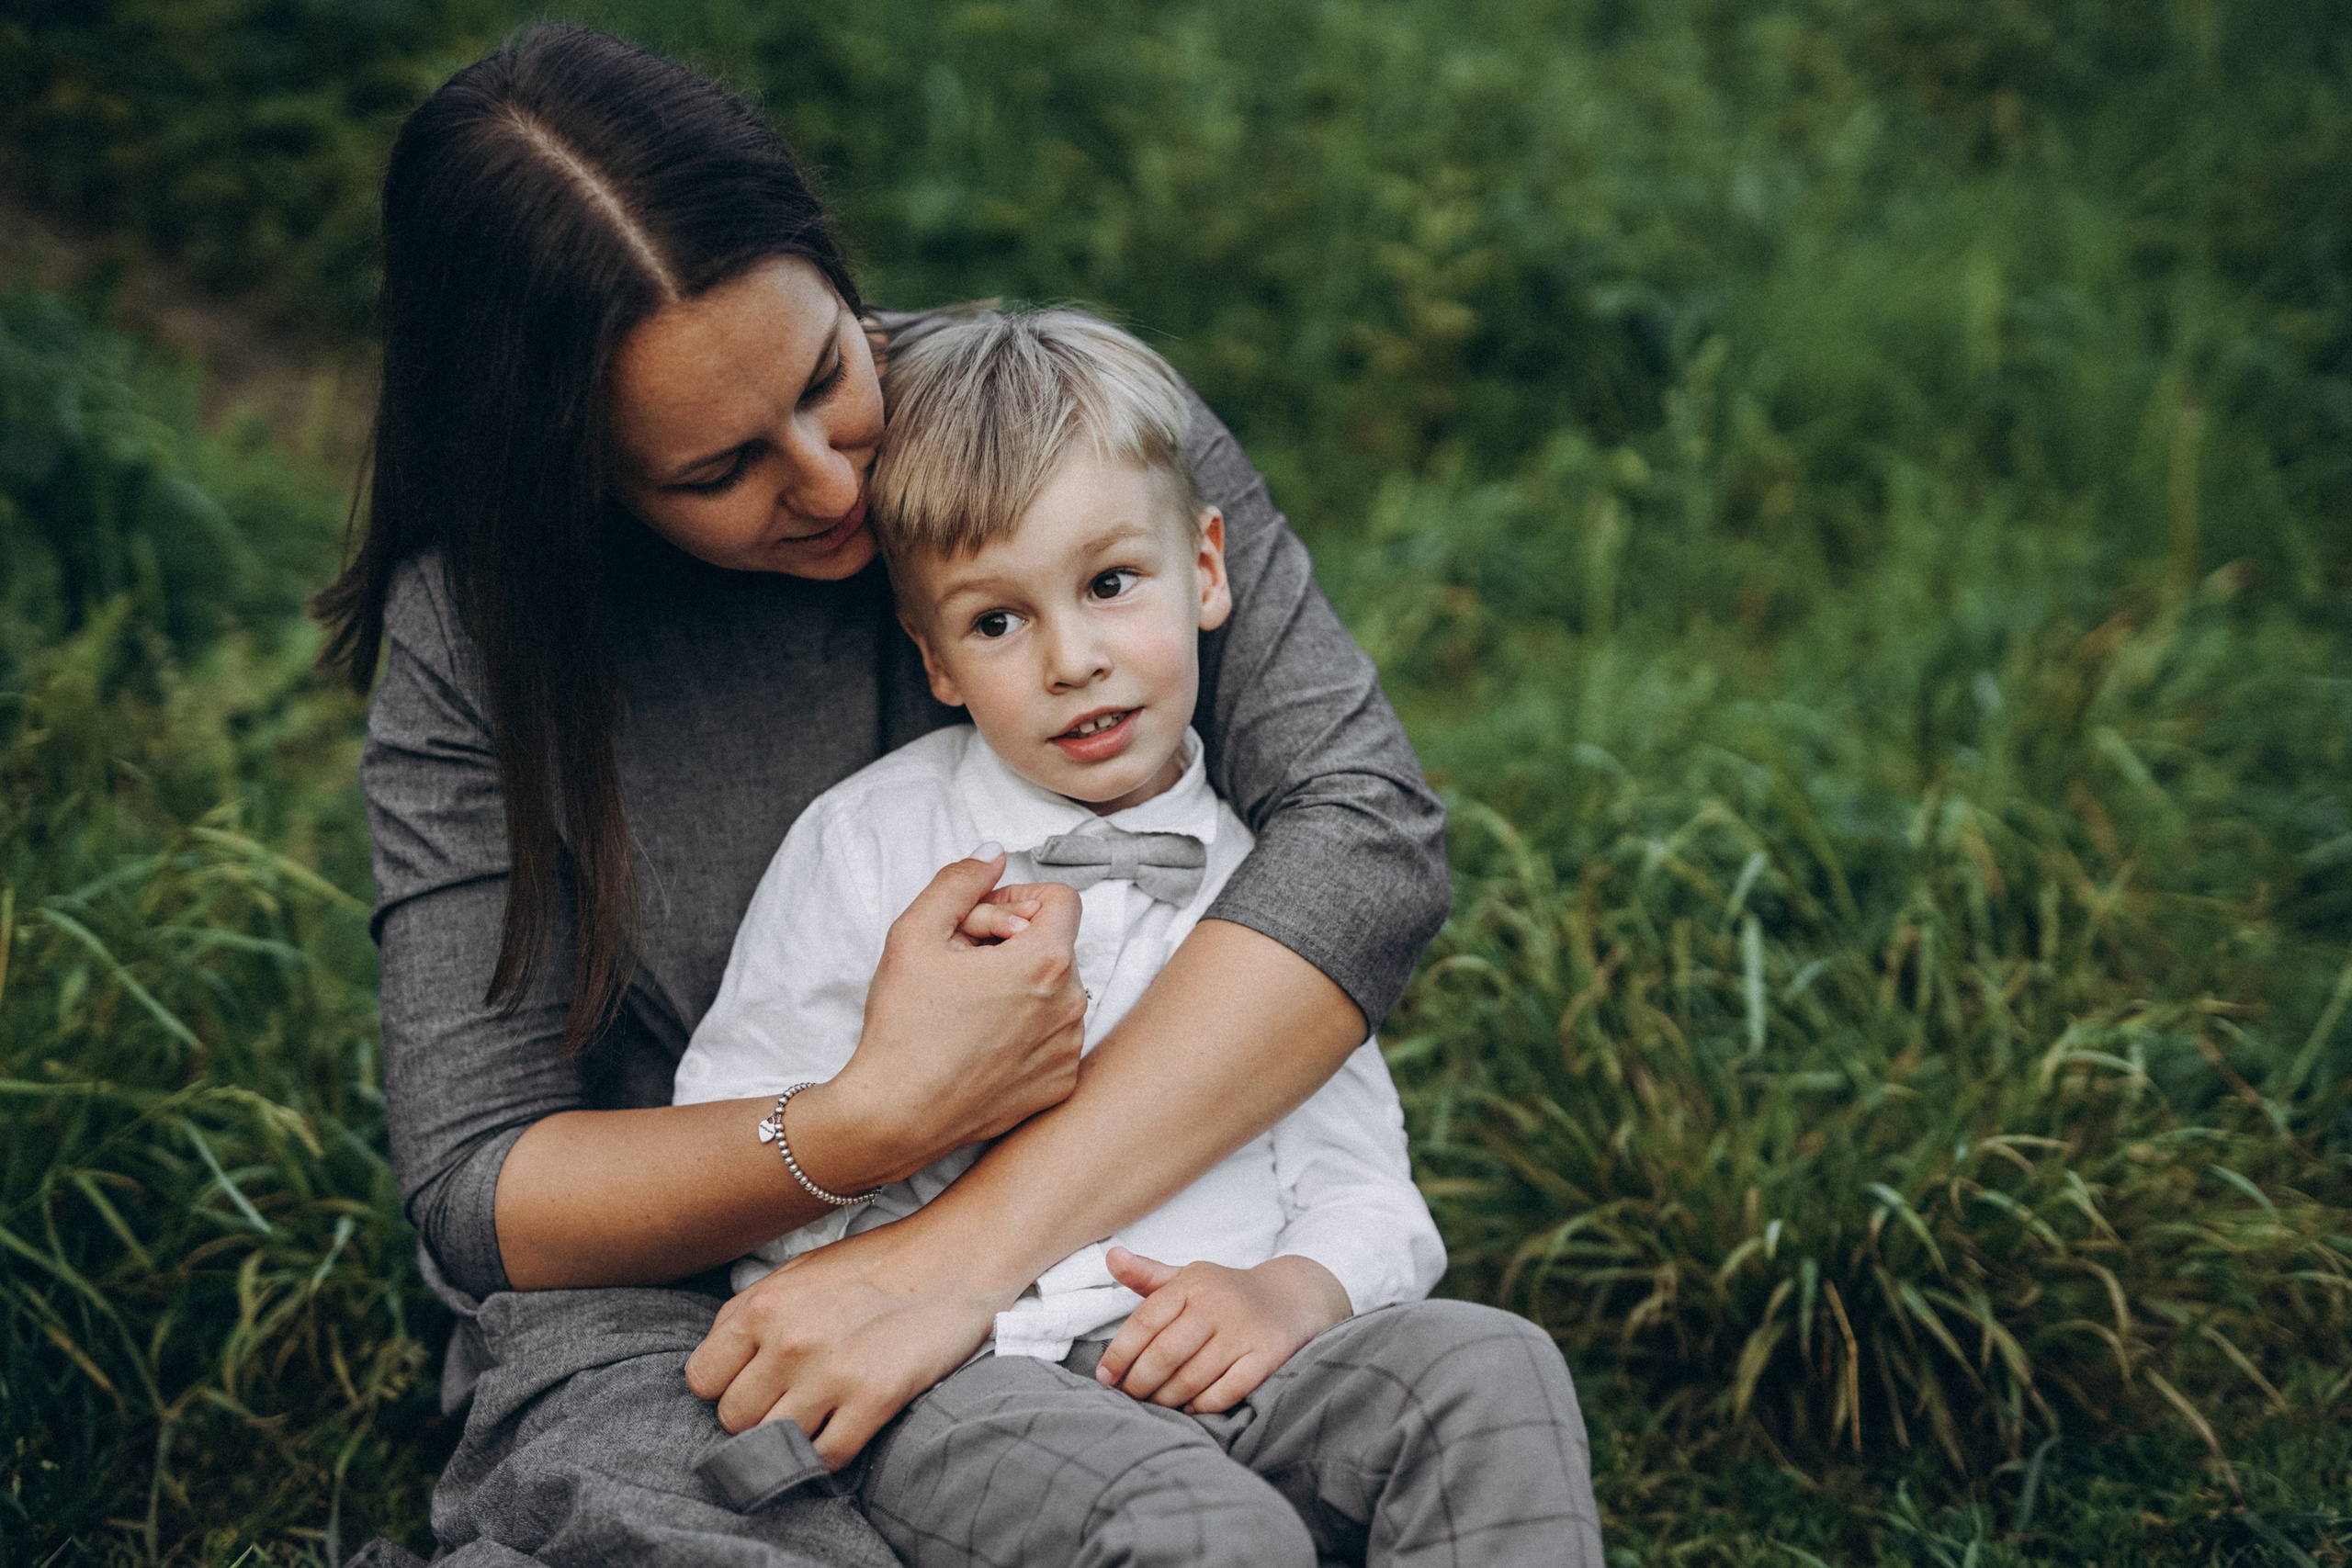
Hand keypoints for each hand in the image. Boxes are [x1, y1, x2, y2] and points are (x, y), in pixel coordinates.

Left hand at [685, 1209, 1005, 1467]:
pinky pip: (827, 1457)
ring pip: (773, 1444)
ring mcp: (831, 1374)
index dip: (726, 1385)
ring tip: (818, 1413)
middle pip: (733, 1420)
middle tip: (791, 1396)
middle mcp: (789, 1341)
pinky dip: (831, 1452)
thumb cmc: (877, 1264)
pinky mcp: (874, 1400)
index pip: (702, 1380)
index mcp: (763, 1305)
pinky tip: (844, 1426)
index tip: (753, 1380)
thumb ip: (753, 1315)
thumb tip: (720, 1367)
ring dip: (793, 1435)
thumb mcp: (800, 1272)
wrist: (955, 1259)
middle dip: (758, 1413)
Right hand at [825, 849, 1085, 1174]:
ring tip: (967, 1009)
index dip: (1017, 900)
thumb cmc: (902, 1026)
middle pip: (1055, 946)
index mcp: (1046, 962)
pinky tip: (980, 1045)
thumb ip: (959, 881)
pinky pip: (1054, 1039)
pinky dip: (1025, 1033)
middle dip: (1012, 946)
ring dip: (1020, 989)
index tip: (980, 924)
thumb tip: (994, 856)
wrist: (894, 1117)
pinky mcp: (1059, 1086)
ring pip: (1056, 993)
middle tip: (960, 968)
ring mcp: (1069, 1050)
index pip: (1062, 899)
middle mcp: (1073, 1006)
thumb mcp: (914, 932)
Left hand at [1092, 1247, 1350, 1413]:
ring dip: (1167, 1398)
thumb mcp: (1188, 1277)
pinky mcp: (1267, 1356)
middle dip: (1140, 1382)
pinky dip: (1202, 1405)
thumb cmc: (1225, 1292)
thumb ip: (1146, 1273)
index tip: (1105, 1377)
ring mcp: (1243, 1331)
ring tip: (1156, 1403)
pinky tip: (1190, 1407)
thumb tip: (1110, 1256)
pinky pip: (1225, 1392)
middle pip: (1164, 1354)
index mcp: (1191, 1283)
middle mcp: (1216, 1304)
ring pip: (1191, 1378)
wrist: (1290, 1297)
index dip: (1119, 1354)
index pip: (1144, 1322)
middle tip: (1130, 1396)